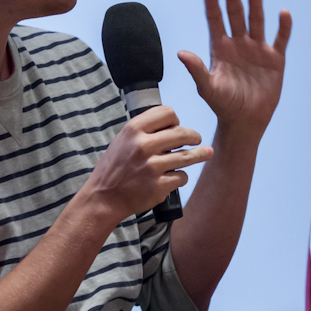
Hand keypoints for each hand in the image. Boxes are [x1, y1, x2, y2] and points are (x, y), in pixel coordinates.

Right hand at [79, 105, 211, 226]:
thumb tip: (172, 125)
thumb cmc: (114, 168)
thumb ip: (143, 131)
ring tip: (207, 153)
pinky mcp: (159, 187)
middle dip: (193, 136)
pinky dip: (180, 177)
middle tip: (197, 138)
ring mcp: (152, 167)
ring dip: (200, 154)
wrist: (104, 198)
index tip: (176, 125)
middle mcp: (143, 146)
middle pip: (182, 133)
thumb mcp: (122, 140)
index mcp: (133, 130)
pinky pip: (182, 177)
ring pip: (187, 156)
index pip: (166, 113)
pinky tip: (174, 177)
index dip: (175, 119)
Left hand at [177, 0, 291, 141]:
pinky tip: (283, 13)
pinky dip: (283, 27)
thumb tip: (181, 53)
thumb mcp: (207, 87)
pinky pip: (280, 39)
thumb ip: (196, 69)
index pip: (215, 21)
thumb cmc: (223, 105)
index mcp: (220, 49)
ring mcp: (257, 50)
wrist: (245, 122)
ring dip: (255, 6)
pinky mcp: (275, 59)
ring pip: (257, 22)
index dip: (213, 6)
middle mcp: (238, 45)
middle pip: (236, 16)